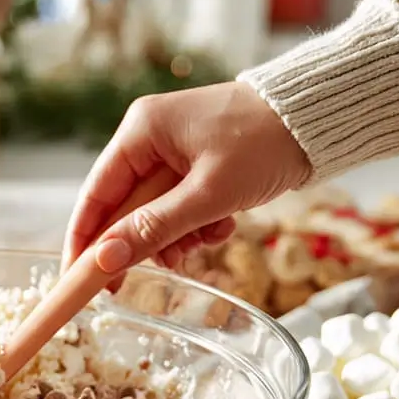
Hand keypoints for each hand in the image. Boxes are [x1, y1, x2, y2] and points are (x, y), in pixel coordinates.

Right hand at [62, 81, 310, 276]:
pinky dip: (196, 226)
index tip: (75, 280)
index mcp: (140, 131)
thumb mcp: (207, 194)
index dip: (83, 240)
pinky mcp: (197, 166)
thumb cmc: (265, 142)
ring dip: (175, 237)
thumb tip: (104, 262)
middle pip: (123, 208)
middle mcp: (149, 138)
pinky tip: (222, 226)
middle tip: (152, 274)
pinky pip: (179, 208)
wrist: (323, 119)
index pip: (95, 194)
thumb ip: (152, 229)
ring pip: (153, 213)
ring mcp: (174, 152)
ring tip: (203, 244)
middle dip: (142, 242)